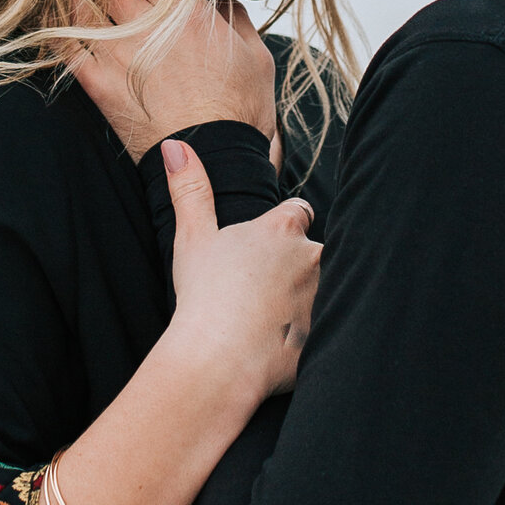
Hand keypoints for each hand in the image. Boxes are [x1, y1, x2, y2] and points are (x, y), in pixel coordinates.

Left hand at [70, 0, 277, 160]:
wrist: (214, 157)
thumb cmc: (241, 108)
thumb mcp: (256, 53)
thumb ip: (236, 18)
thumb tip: (221, 1)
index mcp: (183, 10)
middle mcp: (145, 24)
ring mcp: (117, 54)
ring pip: (82, 4)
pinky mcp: (99, 85)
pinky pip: (66, 47)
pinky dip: (52, 25)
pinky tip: (44, 9)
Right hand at [160, 137, 320, 401]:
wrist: (219, 359)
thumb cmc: (205, 296)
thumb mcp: (191, 237)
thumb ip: (190, 189)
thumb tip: (175, 146)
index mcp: (283, 230)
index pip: (299, 213)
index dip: (286, 227)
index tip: (268, 247)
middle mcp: (313, 258)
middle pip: (317, 252)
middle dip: (300, 266)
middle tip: (266, 289)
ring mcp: (327, 297)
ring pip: (327, 290)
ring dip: (309, 299)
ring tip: (275, 319)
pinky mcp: (330, 335)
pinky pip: (327, 331)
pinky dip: (309, 335)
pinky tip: (283, 346)